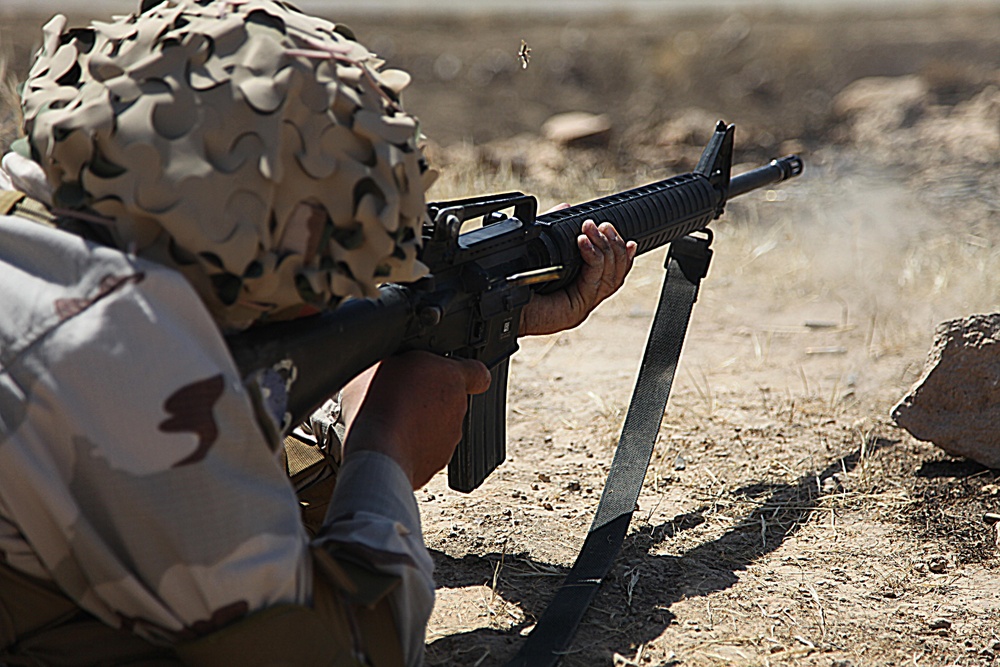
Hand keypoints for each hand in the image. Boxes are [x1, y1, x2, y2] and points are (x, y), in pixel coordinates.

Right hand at [340, 352, 491, 489]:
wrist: (376, 453)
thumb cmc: (380, 404)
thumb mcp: (386, 360)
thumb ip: (405, 358)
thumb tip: (398, 360)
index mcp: (452, 377)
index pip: (478, 373)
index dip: (465, 373)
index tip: (450, 374)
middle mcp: (457, 409)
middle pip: (448, 400)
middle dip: (429, 398)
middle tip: (400, 397)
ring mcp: (449, 439)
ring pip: (437, 427)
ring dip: (419, 423)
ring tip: (389, 421)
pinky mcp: (436, 462)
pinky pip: (425, 450)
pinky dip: (411, 447)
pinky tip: (389, 441)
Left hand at [519, 217, 636, 335]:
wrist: (502, 308)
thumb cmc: (514, 283)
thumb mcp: (540, 250)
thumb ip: (554, 230)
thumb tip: (566, 207)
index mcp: (580, 286)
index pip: (612, 270)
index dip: (621, 251)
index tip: (614, 230)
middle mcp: (586, 296)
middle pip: (616, 271)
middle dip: (612, 244)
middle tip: (600, 225)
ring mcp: (583, 304)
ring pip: (611, 276)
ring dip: (606, 248)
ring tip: (592, 229)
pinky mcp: (577, 308)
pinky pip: (594, 280)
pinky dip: (593, 258)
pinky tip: (584, 242)